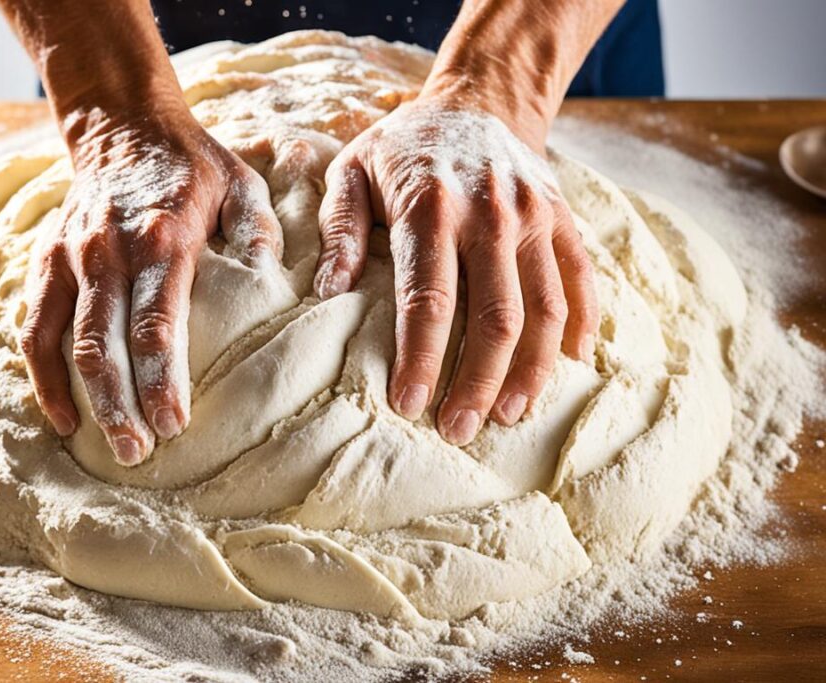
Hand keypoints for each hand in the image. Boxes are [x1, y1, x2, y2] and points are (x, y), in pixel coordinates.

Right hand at [20, 111, 281, 464]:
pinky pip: (34, 326)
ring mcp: (70, 258)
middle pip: (102, 343)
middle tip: (137, 453)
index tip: (173, 423)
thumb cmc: (192, 164)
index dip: (160, 377)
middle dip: (117, 404)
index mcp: (161, 238)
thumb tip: (270, 274)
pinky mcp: (47, 261)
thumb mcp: (240, 181)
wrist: (121, 126)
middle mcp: (107, 252)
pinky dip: (41, 374)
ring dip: (79, 398)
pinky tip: (62, 415)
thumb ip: (259, 226)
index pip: (155, 322)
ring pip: (62, 341)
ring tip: (100, 446)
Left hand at [314, 96, 597, 445]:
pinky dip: (579, 329)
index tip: (408, 404)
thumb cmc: (403, 147)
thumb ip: (338, 229)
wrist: (477, 102)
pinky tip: (567, 370)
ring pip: (545, 310)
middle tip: (456, 430)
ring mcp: (534, 218)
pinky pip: (581, 282)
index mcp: (431, 208)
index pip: (429, 300)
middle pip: (495, 318)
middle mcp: (491, 215)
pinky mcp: (562, 221)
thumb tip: (327, 292)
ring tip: (509, 416)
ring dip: (530, 371)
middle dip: (476, 382)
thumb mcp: (351, 171)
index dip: (421, 359)